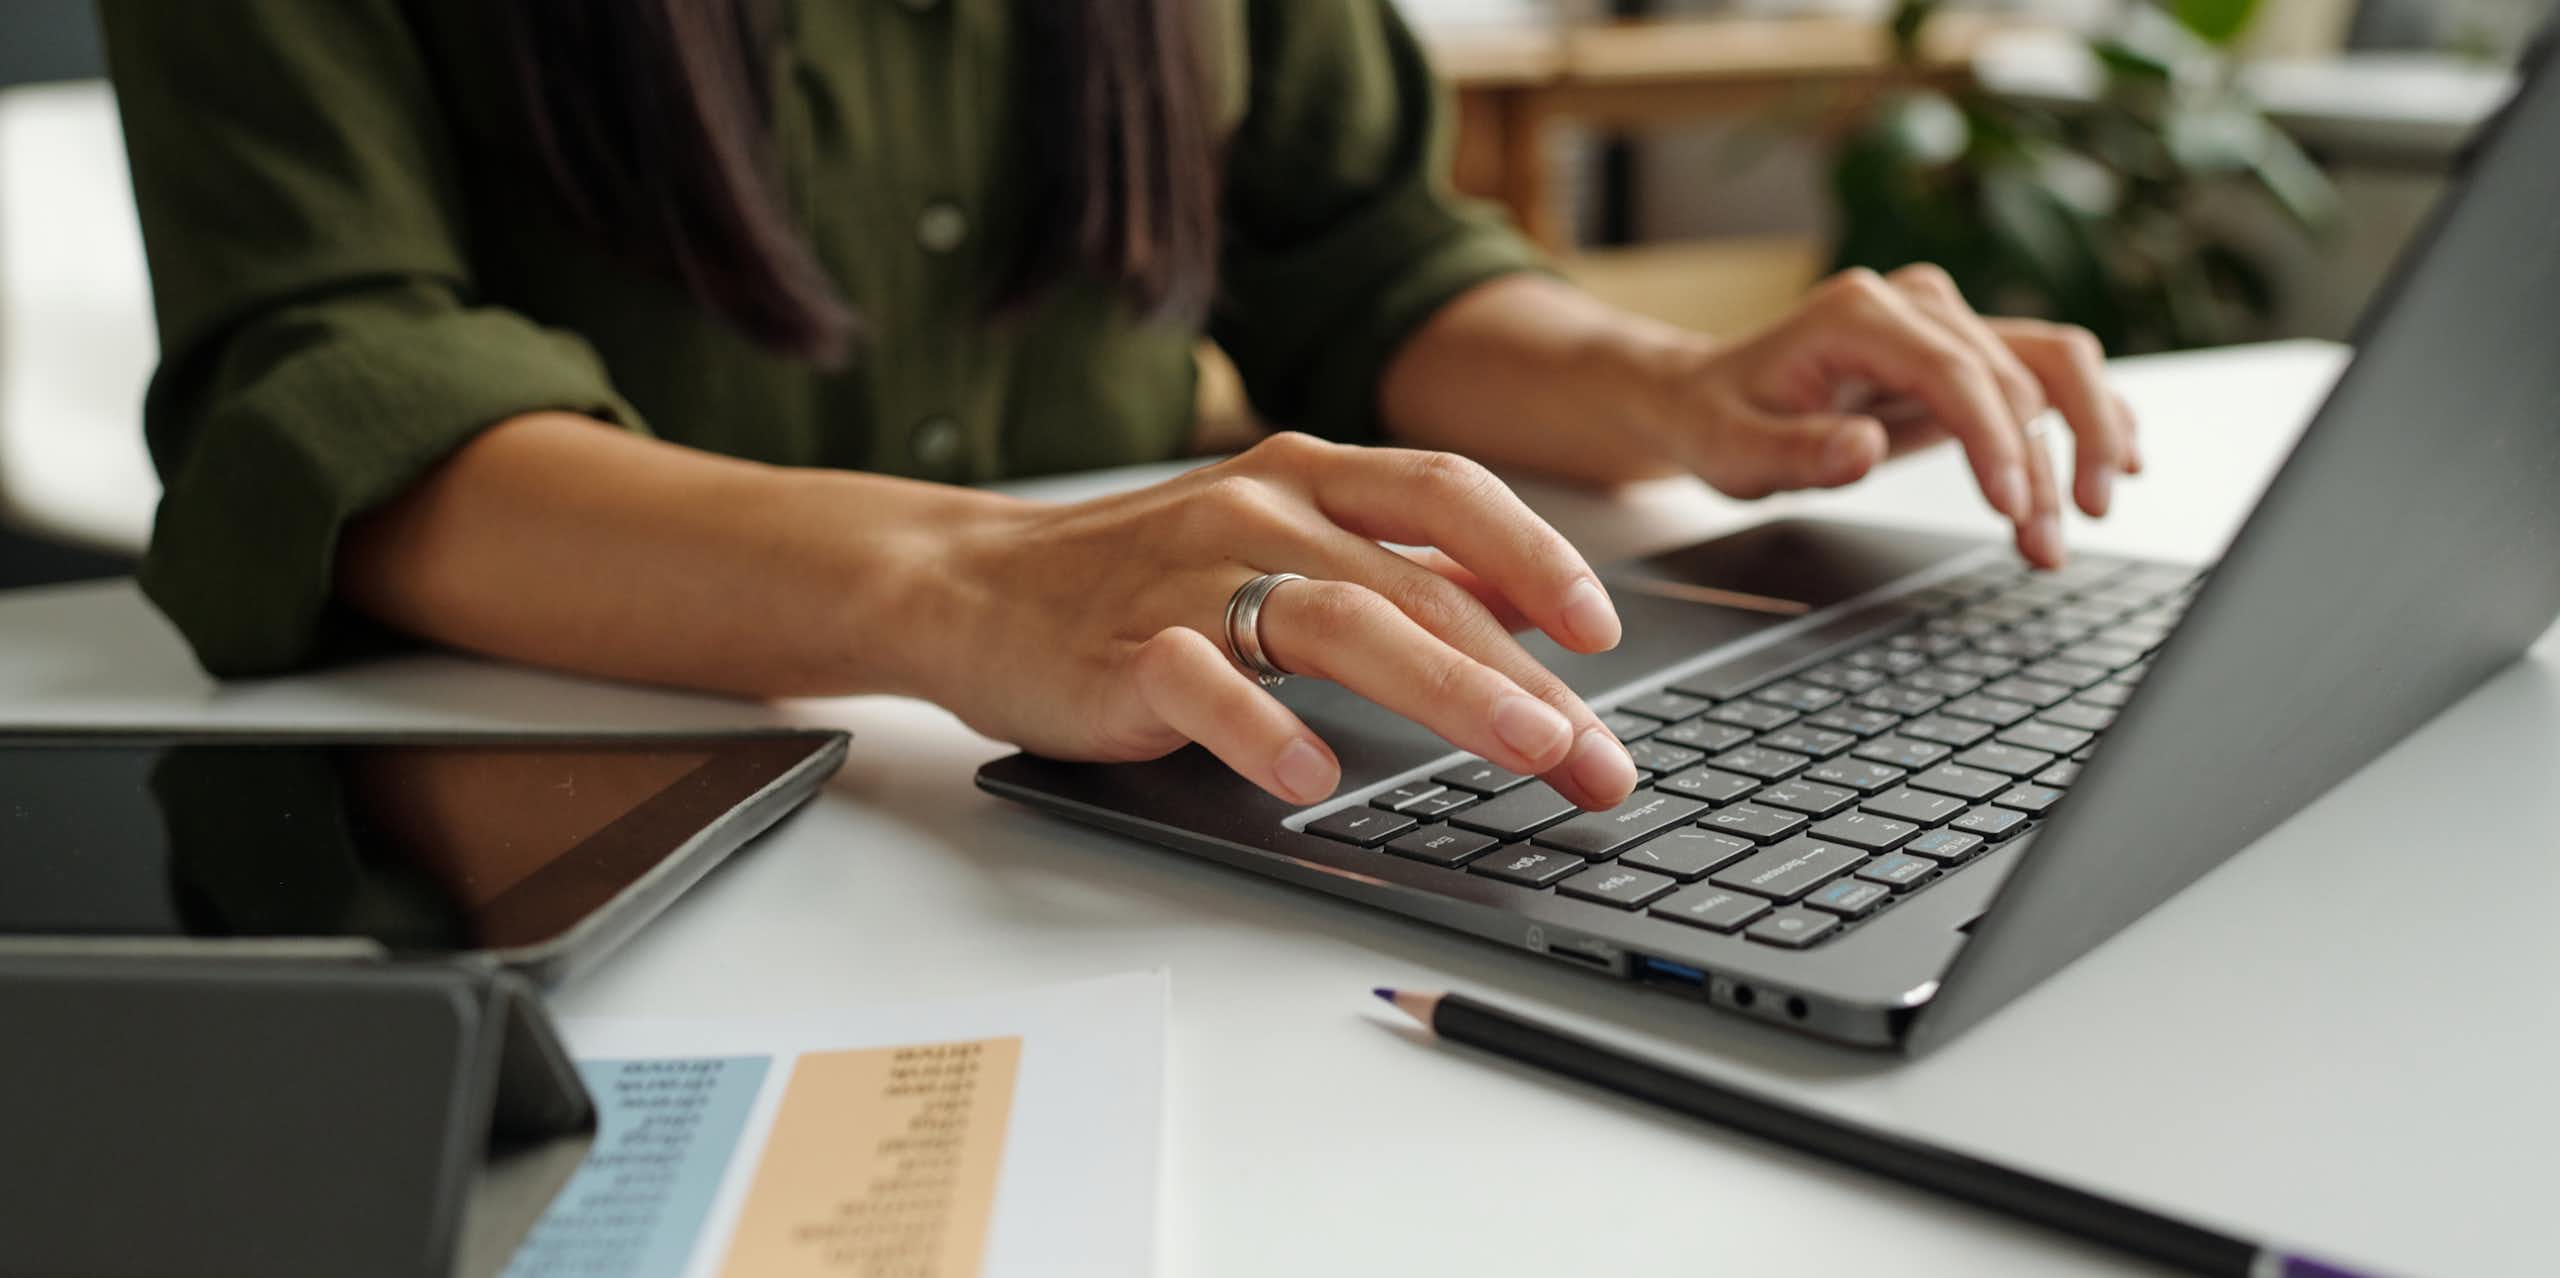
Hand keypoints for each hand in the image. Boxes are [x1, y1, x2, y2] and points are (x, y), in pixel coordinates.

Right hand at [927, 433, 1641, 809]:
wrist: (967, 584)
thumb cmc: (1138, 575)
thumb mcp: (1277, 540)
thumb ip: (1395, 564)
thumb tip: (1526, 604)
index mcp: (1305, 476)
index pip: (1447, 492)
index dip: (1537, 556)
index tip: (1601, 632)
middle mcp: (1258, 510)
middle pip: (1420, 583)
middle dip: (1529, 674)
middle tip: (1597, 755)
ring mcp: (1189, 576)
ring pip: (1337, 620)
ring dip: (1447, 687)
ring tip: (1524, 748)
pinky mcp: (1122, 649)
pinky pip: (1203, 684)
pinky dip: (1262, 731)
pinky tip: (1312, 781)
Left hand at [1640, 265, 2142, 567]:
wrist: (1711, 394)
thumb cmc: (1720, 420)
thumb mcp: (1732, 451)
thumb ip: (1796, 452)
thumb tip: (1863, 446)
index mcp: (1858, 314)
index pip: (1955, 373)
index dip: (1995, 442)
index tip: (2014, 509)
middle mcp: (1916, 302)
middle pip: (2016, 374)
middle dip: (2042, 466)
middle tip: (2046, 546)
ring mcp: (1948, 320)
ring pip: (2052, 365)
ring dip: (2083, 440)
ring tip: (2088, 516)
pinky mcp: (1967, 349)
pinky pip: (2049, 369)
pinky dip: (2089, 413)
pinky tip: (2120, 460)